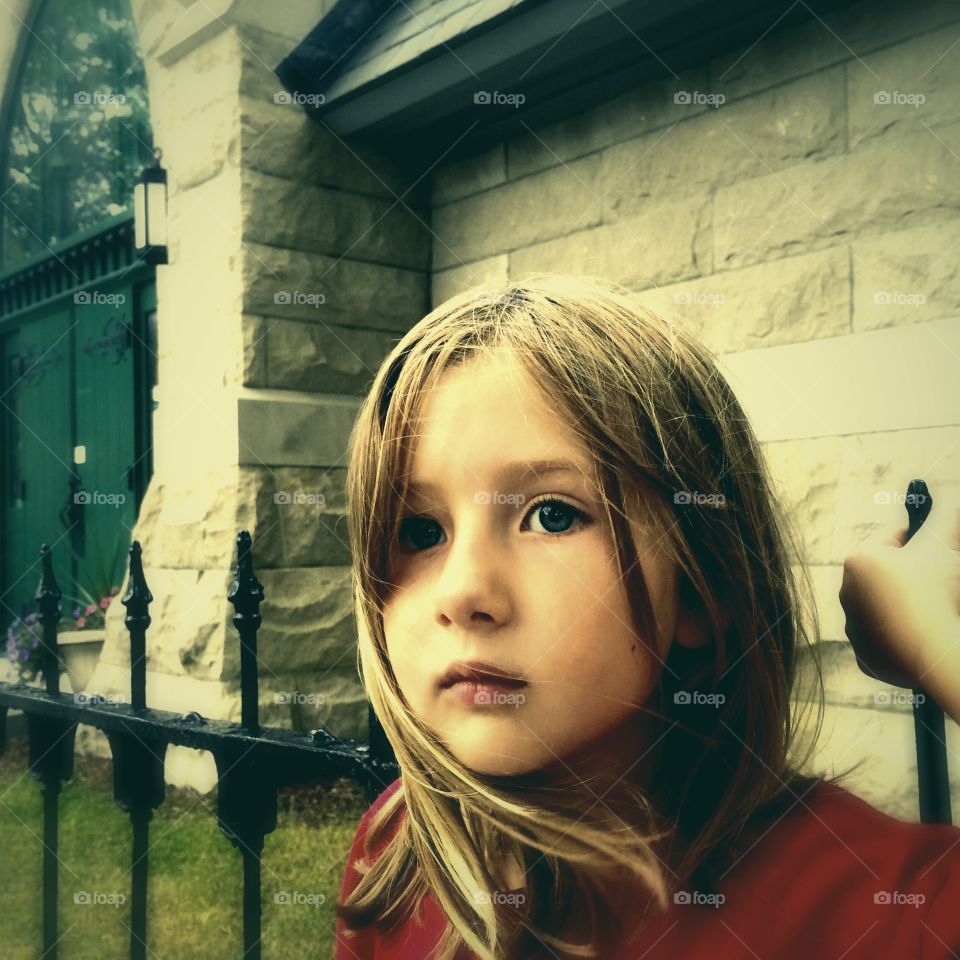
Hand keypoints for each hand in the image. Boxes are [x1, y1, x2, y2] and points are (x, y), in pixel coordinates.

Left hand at [839, 489, 959, 695]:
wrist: (936, 651)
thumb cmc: (937, 593)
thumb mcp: (943, 547)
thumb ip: (944, 517)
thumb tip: (950, 498)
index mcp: (859, 560)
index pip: (890, 538)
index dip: (917, 538)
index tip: (934, 544)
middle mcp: (847, 593)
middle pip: (886, 574)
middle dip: (910, 572)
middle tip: (939, 576)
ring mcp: (854, 628)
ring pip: (884, 607)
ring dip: (904, 603)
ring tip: (934, 606)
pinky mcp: (866, 658)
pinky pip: (886, 641)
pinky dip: (902, 636)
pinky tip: (922, 633)